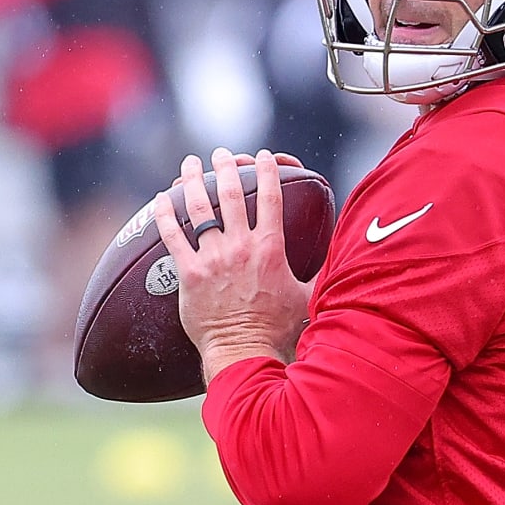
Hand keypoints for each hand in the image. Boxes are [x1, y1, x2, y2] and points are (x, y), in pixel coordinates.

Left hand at [151, 148, 312, 382]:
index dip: (268, 171)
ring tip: (190, 164)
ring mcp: (213, 257)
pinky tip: (162, 199)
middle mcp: (240, 246)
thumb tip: (342, 262)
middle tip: (222, 154)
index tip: (264, 156)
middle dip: (227, 167)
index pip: (271, 198)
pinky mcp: (189, 273)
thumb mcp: (306, 296)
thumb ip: (320, 273)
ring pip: (201, 208)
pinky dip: (166, 214)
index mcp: (269, 248)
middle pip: (233, 194)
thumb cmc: (276, 329)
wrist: (244, 351)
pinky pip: (172, 235)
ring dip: (194, 180)